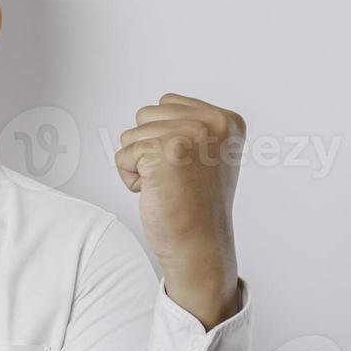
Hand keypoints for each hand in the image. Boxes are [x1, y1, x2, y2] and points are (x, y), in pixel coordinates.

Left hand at [115, 94, 243, 328]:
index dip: (164, 137)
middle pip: (146, 115)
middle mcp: (212, 123)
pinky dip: (129, 178)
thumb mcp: (208, 155)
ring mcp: (190, 135)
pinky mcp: (165, 152)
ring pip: (131, 134)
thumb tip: (159, 105)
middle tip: (175, 178)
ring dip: (139, 163)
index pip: (167, 103)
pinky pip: (123, 155)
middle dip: (148, 148)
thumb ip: (190, 125)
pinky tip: (154, 193)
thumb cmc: (196, 206)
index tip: (188, 167)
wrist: (199, 246)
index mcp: (226, 121)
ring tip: (166, 185)